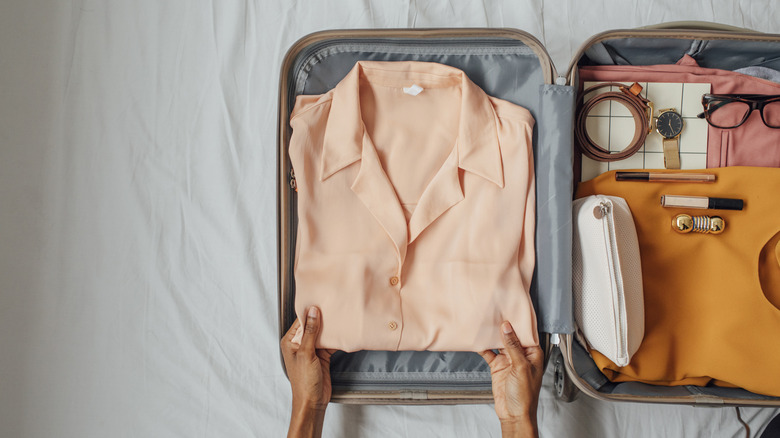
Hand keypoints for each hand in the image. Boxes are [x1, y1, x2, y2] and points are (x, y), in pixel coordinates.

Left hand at [281, 306, 335, 437]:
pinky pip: (329, 343)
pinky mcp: (321, 356)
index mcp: (290, 342)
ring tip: (340, 317)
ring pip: (322, 334)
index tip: (321, 302)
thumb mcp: (306, 354)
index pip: (301, 322)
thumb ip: (310, 333)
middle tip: (333, 307)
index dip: (310, 312)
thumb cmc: (303, 382)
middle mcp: (299, 344)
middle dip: (322, 319)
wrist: (312, 401)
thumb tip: (312, 312)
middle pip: (312, 326)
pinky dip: (335, 339)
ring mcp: (311, 350)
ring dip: (330, 329)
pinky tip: (343, 333)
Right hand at [479, 321, 543, 437]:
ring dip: (493, 335)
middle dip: (504, 326)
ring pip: (499, 343)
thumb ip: (512, 346)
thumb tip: (507, 327)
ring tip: (485, 322)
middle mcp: (521, 355)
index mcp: (533, 354)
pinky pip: (489, 353)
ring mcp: (508, 360)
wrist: (513, 414)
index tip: (510, 310)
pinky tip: (478, 339)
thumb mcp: (520, 367)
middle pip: (511, 336)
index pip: (526, 334)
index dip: (518, 323)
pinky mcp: (497, 366)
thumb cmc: (525, 396)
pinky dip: (483, 346)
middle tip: (495, 311)